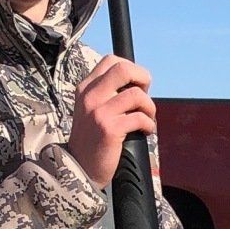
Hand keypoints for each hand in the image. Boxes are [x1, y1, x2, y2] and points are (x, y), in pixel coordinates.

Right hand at [67, 54, 155, 186]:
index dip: (131, 68)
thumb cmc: (93, 139)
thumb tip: (139, 82)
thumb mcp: (92, 109)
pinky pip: (140, 118)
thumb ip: (108, 93)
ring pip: (136, 94)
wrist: (79, 168)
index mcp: (85, 87)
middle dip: (143, 79)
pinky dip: (149, 124)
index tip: (136, 85)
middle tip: (145, 96)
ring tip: (147, 118)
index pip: (111, 61)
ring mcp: (98, 112)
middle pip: (124, 69)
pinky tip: (146, 131)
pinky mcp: (109, 129)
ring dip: (149, 107)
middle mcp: (90, 96)